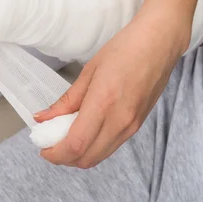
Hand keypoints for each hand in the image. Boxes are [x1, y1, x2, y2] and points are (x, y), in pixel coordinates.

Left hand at [35, 10, 188, 167]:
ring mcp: (131, 126)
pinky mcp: (138, 125)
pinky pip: (111, 146)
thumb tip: (42, 118)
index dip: (55, 153)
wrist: (159, 43)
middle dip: (64, 158)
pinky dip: (94, 147)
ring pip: (99, 156)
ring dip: (79, 155)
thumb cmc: (125, 49)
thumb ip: (66, 100)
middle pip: (87, 158)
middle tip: (50, 143)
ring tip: (65, 137)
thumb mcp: (89, 71)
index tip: (42, 147)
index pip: (76, 144)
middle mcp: (120, 121)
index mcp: (104, 103)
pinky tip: (84, 131)